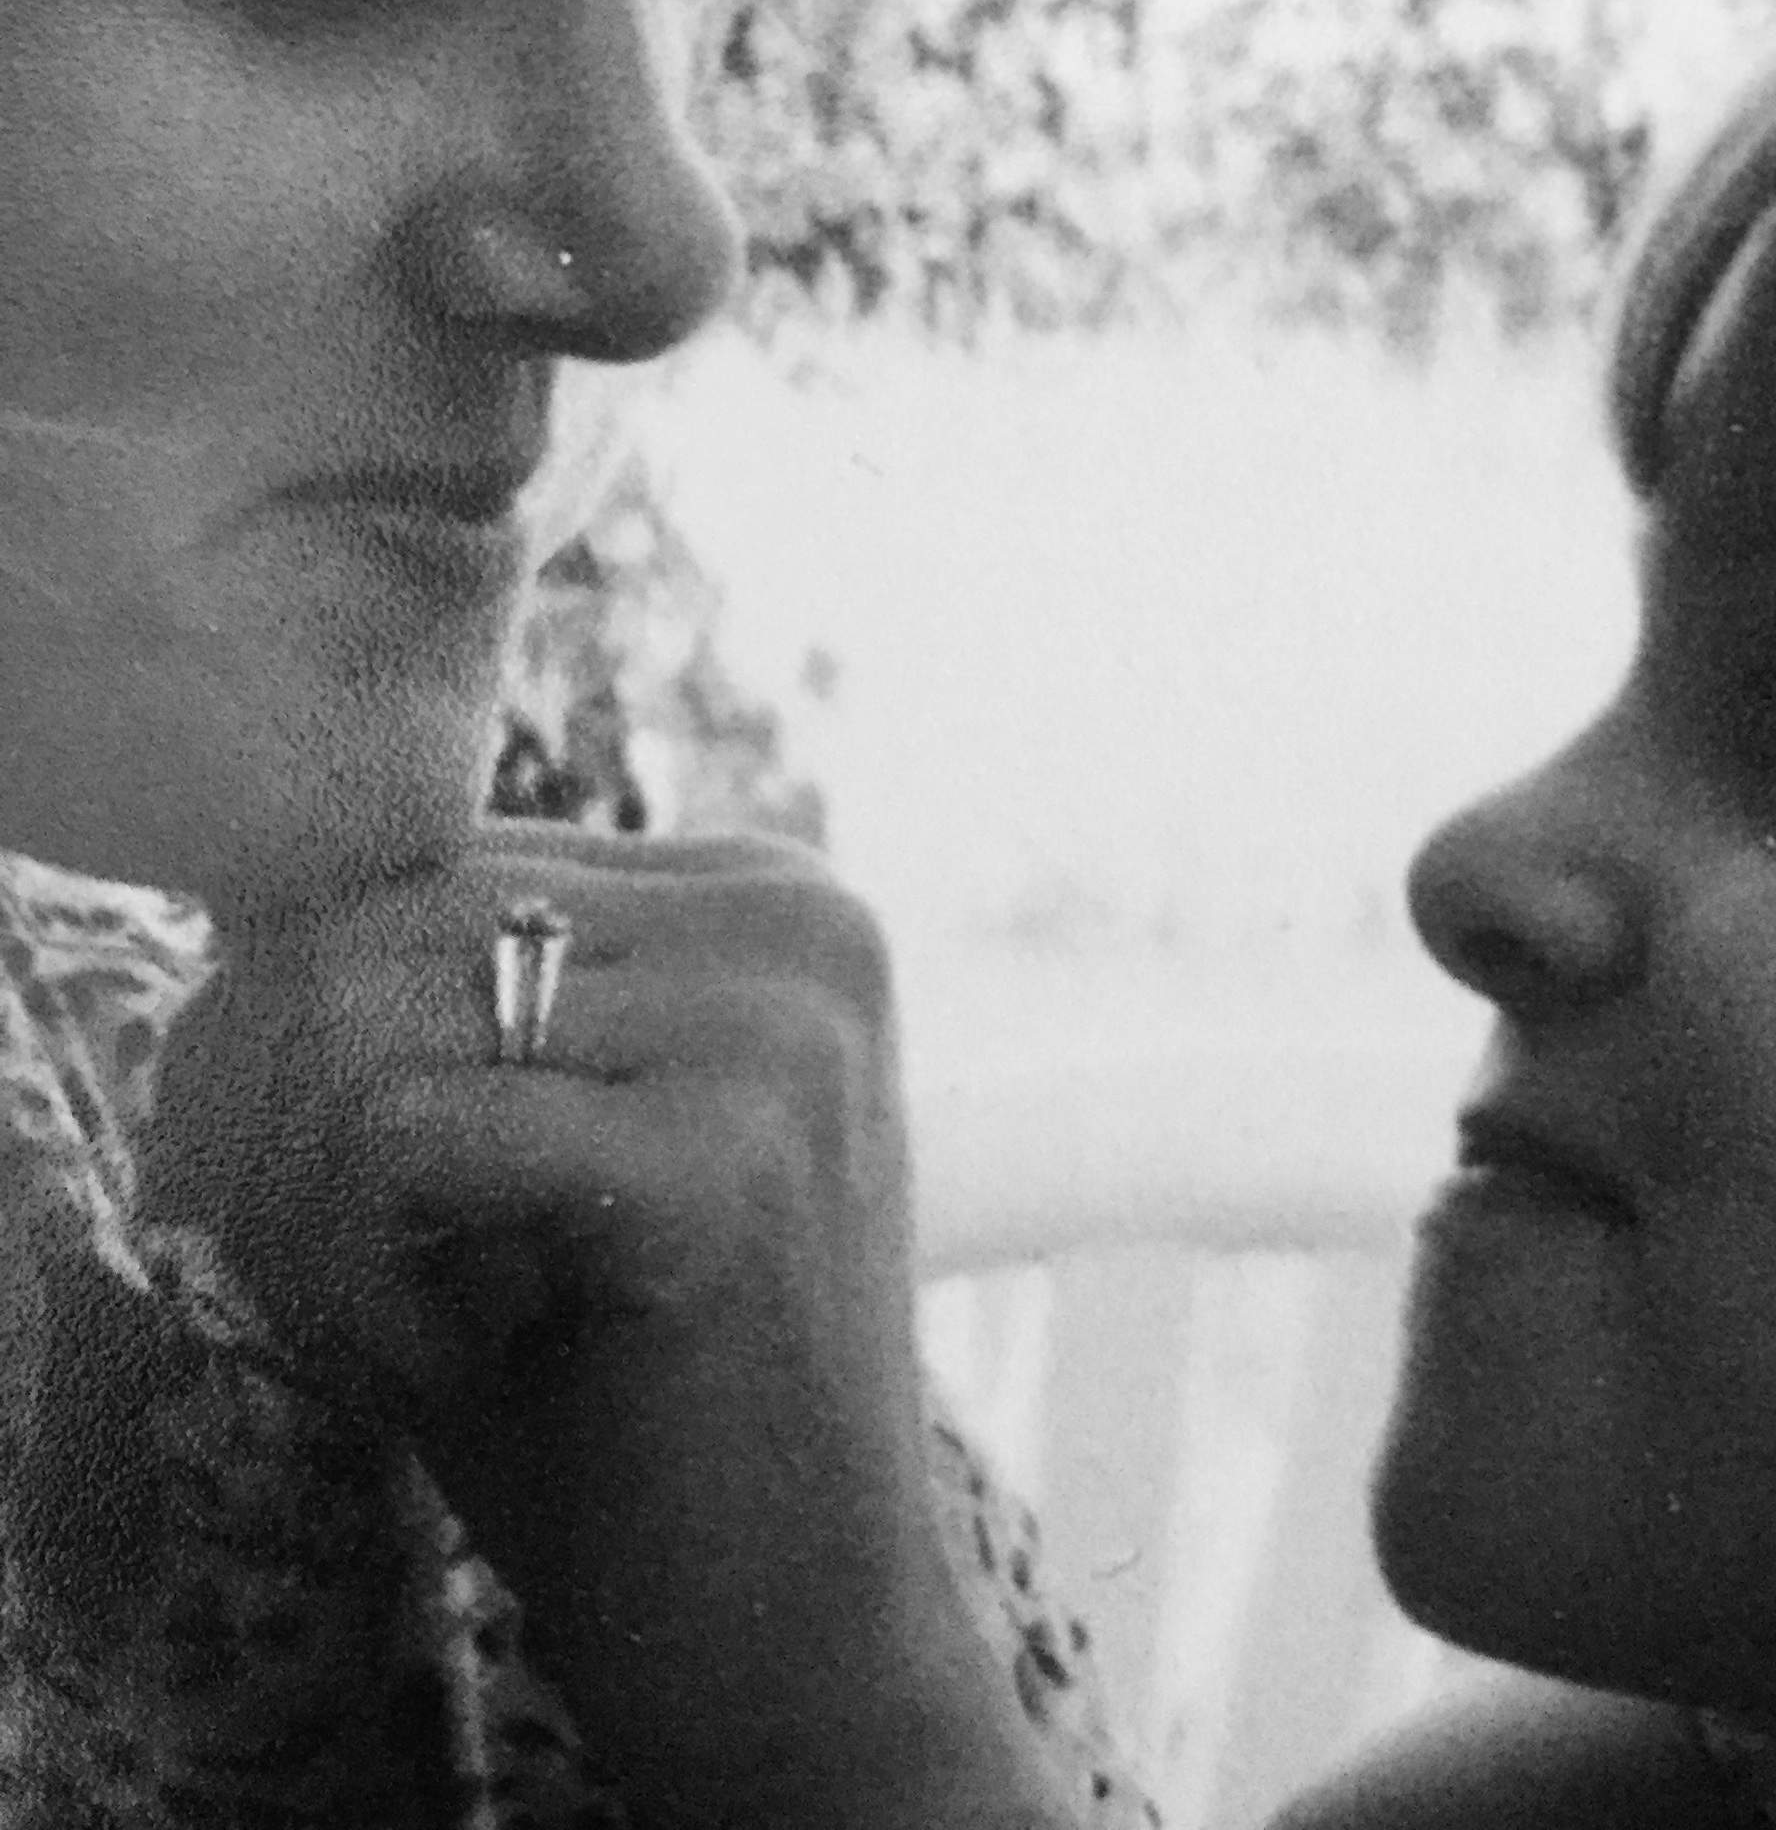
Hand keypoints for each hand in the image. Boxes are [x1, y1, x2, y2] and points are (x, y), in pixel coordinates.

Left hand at [141, 824, 1055, 1829]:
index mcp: (767, 892)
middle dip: (275, 1097)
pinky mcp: (721, 1160)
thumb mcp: (543, 1149)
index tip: (307, 1191)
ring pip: (373, 1014)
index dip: (313, 1021)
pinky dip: (348, 1268)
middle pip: (396, 917)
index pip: (444, 859)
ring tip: (388, 1320)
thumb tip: (253, 911)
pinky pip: (396, 1135)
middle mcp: (794, 918)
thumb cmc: (637, 1405)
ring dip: (307, 1196)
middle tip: (287, 1260)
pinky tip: (430, 1358)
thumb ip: (455, 1003)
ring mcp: (776, 1026)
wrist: (799, 1639)